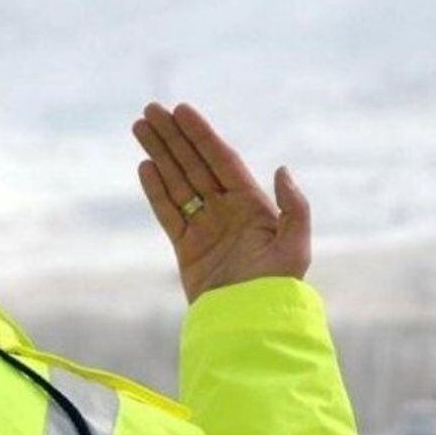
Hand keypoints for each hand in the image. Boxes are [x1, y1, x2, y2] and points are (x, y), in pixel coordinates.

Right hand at [133, 103, 311, 303]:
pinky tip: (145, 166)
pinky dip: (155, 190)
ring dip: (159, 155)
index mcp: (253, 205)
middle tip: (151, 109)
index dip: (201, 135)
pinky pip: (168, 212)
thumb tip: (281, 169)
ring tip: (140, 128)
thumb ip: (294, 207)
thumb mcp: (295, 246)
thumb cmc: (277, 288)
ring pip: (177, 183)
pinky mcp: (186, 248)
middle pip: (195, 165)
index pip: (222, 161)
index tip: (182, 111)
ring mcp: (205, 228)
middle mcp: (228, 211)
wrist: (248, 325)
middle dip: (173, 137)